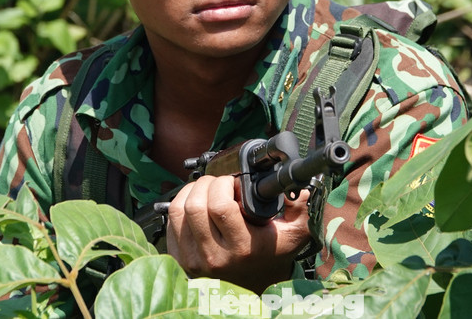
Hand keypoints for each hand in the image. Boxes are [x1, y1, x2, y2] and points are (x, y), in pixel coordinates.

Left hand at [165, 175, 310, 292]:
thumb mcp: (293, 236)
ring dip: (191, 191)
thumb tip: (301, 190)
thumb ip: (301, 211)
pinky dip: (180, 205)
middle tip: (220, 184)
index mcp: (242, 247)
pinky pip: (170, 222)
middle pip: (195, 205)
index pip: (219, 206)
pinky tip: (196, 205)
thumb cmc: (270, 257)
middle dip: (207, 183)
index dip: (224, 184)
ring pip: (178, 210)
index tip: (234, 183)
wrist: (252, 288)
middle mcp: (214, 256)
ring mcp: (193, 259)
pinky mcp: (179, 259)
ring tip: (207, 191)